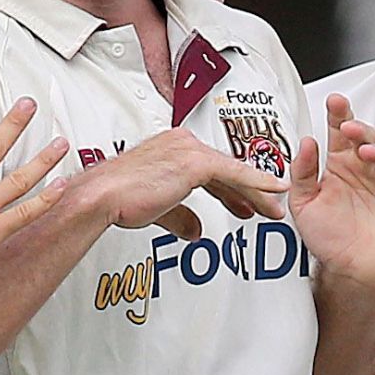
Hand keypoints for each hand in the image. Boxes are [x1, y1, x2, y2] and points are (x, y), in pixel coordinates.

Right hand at [70, 127, 289, 239]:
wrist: (101, 198)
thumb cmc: (117, 198)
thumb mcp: (157, 208)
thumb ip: (180, 216)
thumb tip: (194, 231)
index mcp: (171, 148)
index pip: (210, 168)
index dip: (231, 189)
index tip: (245, 204)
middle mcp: (181, 143)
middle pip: (225, 169)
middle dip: (247, 192)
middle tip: (265, 207)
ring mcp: (188, 149)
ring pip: (233, 171)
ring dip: (256, 191)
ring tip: (272, 207)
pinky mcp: (194, 162)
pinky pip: (234, 173)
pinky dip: (256, 182)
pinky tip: (273, 190)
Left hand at [291, 93, 374, 287]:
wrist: (351, 272)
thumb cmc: (329, 240)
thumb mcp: (304, 206)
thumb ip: (301, 174)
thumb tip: (306, 143)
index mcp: (340, 167)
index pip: (339, 135)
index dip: (338, 116)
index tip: (334, 102)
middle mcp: (365, 170)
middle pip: (365, 139)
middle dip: (357, 129)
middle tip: (346, 126)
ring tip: (365, 151)